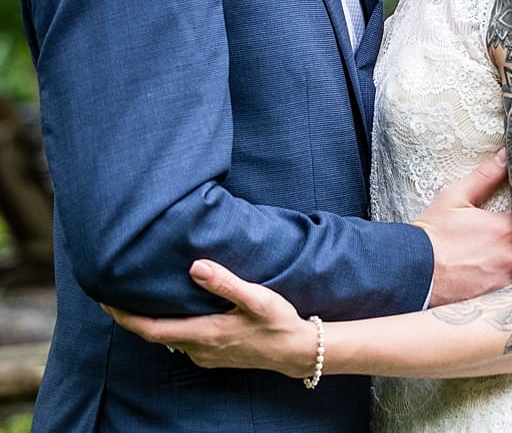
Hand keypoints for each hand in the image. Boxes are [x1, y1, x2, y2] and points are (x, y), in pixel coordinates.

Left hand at [105, 260, 318, 377]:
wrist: (296, 351)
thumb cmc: (278, 323)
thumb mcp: (257, 299)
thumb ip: (225, 283)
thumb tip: (195, 266)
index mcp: (204, 333)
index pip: (151, 329)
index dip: (124, 317)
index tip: (106, 302)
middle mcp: (199, 349)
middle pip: (154, 335)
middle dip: (132, 318)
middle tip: (115, 296)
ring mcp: (205, 355)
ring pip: (169, 339)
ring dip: (152, 322)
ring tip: (143, 300)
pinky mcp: (214, 355)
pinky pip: (183, 342)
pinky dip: (171, 327)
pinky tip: (177, 313)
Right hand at [414, 148, 511, 306]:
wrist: (410, 271)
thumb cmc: (431, 234)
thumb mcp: (455, 197)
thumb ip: (485, 176)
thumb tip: (506, 156)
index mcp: (505, 229)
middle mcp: (511, 256)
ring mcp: (505, 279)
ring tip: (510, 256)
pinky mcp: (497, 297)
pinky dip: (511, 280)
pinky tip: (501, 274)